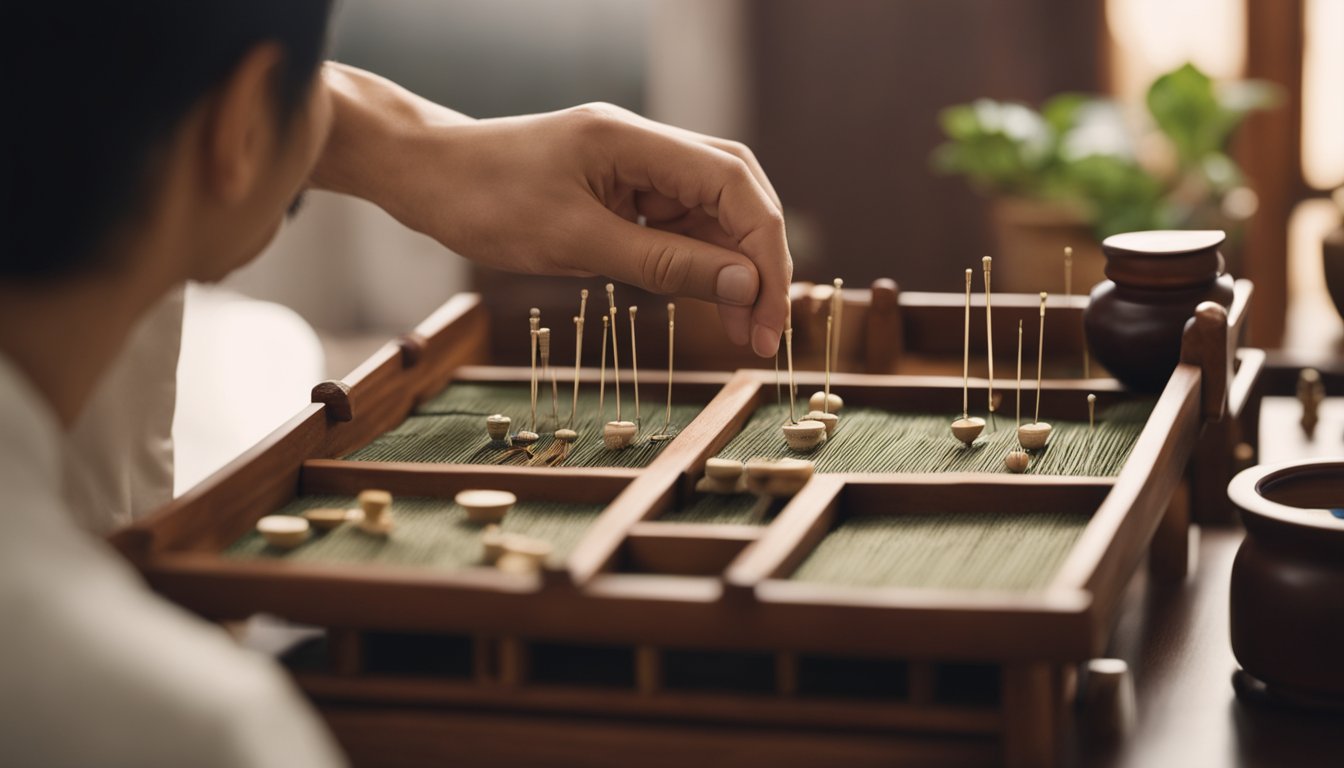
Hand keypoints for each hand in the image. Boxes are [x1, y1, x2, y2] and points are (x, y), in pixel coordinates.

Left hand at [311, 66, 790, 355]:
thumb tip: (745, 285)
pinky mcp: (618, 190)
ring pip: (709, 214)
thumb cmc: (485, 201)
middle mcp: (645, 146)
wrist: (424, 177)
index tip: (770, 316)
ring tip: (740, 330)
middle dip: (758, 262)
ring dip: (729, 269)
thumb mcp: (576, 243)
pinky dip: (693, 262)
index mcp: (636, 141)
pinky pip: (674, 224)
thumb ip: (665, 263)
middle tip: (764, 331)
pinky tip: (701, 298)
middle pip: (734, 195)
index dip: (765, 252)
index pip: (735, 186)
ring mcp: (633, 166)